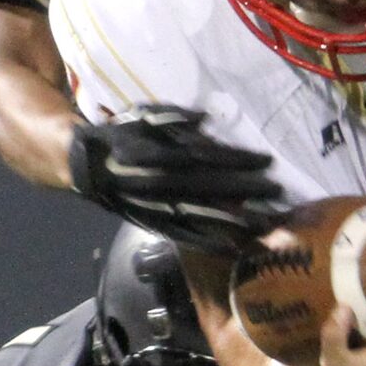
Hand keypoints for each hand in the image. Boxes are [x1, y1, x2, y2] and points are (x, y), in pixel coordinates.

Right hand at [69, 105, 282, 254]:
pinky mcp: (153, 224)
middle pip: (212, 187)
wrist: (86, 165)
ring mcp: (157, 207)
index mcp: (160, 152)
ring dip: (237, 221)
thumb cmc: (123, 135)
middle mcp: (160, 182)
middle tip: (280, 193)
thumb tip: (204, 119)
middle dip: (248, 190)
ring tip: (269, 224)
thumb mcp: (144, 116)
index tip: (268, 160)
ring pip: (202, 215)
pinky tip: (237, 249)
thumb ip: (174, 118)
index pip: (208, 156)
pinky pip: (185, 236)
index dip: (238, 158)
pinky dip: (211, 243)